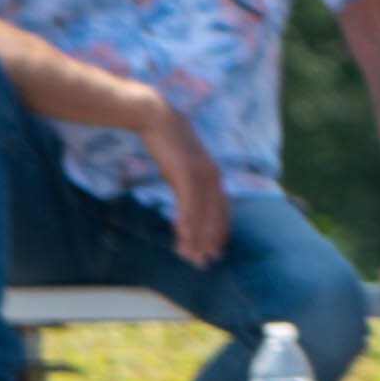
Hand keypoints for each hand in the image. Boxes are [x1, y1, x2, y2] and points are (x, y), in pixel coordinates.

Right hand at [151, 115, 232, 271]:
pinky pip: (188, 201)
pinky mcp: (186, 170)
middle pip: (214, 215)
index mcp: (213, 176)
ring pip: (201, 211)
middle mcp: (212, 176)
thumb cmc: (168, 144)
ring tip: (188, 255)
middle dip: (208, 241)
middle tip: (201, 262)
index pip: (221, 210)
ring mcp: (201, 173)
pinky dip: (186, 219)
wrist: (157, 118)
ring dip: (195, 236)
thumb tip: (185, 210)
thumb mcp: (181, 169)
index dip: (219, 233)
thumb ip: (186, 189)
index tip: (215, 252)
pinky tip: (181, 234)